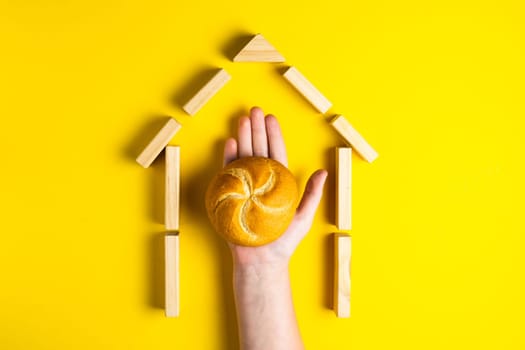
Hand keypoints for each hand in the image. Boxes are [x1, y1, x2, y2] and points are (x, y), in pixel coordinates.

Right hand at [223, 107, 327, 266]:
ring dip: (242, 138)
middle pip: (258, 150)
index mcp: (277, 182)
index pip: (276, 153)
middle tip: (253, 111)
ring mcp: (244, 187)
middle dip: (256, 130)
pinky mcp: (230, 196)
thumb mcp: (303, 217)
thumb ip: (312, 194)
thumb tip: (323, 172)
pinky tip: (229, 143)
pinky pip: (228, 174)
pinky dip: (228, 159)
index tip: (271, 118)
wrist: (262, 261)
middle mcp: (260, 181)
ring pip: (243, 157)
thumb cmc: (284, 242)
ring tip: (241, 121)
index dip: (274, 135)